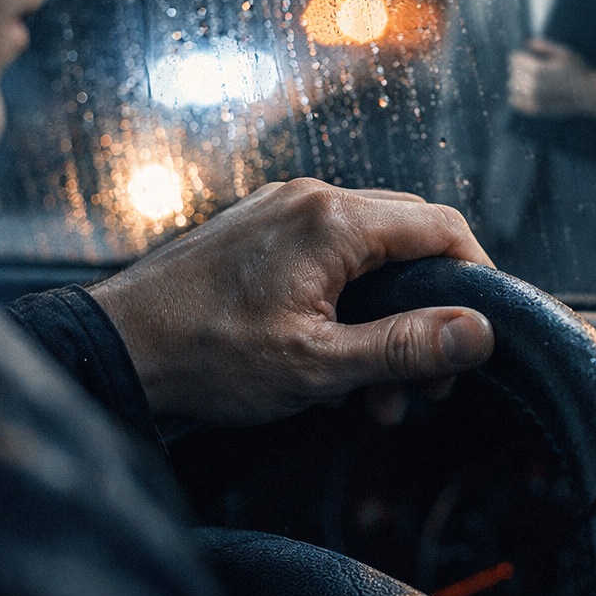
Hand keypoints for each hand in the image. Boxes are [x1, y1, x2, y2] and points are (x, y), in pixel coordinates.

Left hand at [86, 180, 495, 426]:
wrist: (114, 351)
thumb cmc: (206, 358)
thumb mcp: (318, 366)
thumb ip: (405, 347)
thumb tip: (479, 332)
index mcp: (332, 221)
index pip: (441, 228)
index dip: (477, 279)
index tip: (481, 334)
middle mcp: (310, 199)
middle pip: (408, 240)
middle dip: (427, 313)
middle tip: (427, 383)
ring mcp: (280, 210)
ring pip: (367, 255)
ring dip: (384, 321)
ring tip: (372, 396)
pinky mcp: (259, 231)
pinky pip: (327, 257)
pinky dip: (346, 306)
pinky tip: (332, 363)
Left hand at [507, 38, 595, 117]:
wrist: (589, 94)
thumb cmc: (578, 71)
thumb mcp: (564, 53)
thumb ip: (545, 46)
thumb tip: (527, 42)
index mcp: (538, 69)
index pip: (516, 59)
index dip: (518, 55)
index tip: (522, 55)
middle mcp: (533, 85)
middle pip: (513, 72)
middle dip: (517, 67)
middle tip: (525, 66)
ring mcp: (534, 99)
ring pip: (513, 86)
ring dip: (516, 80)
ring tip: (525, 78)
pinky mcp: (536, 109)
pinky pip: (516, 102)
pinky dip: (515, 96)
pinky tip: (520, 93)